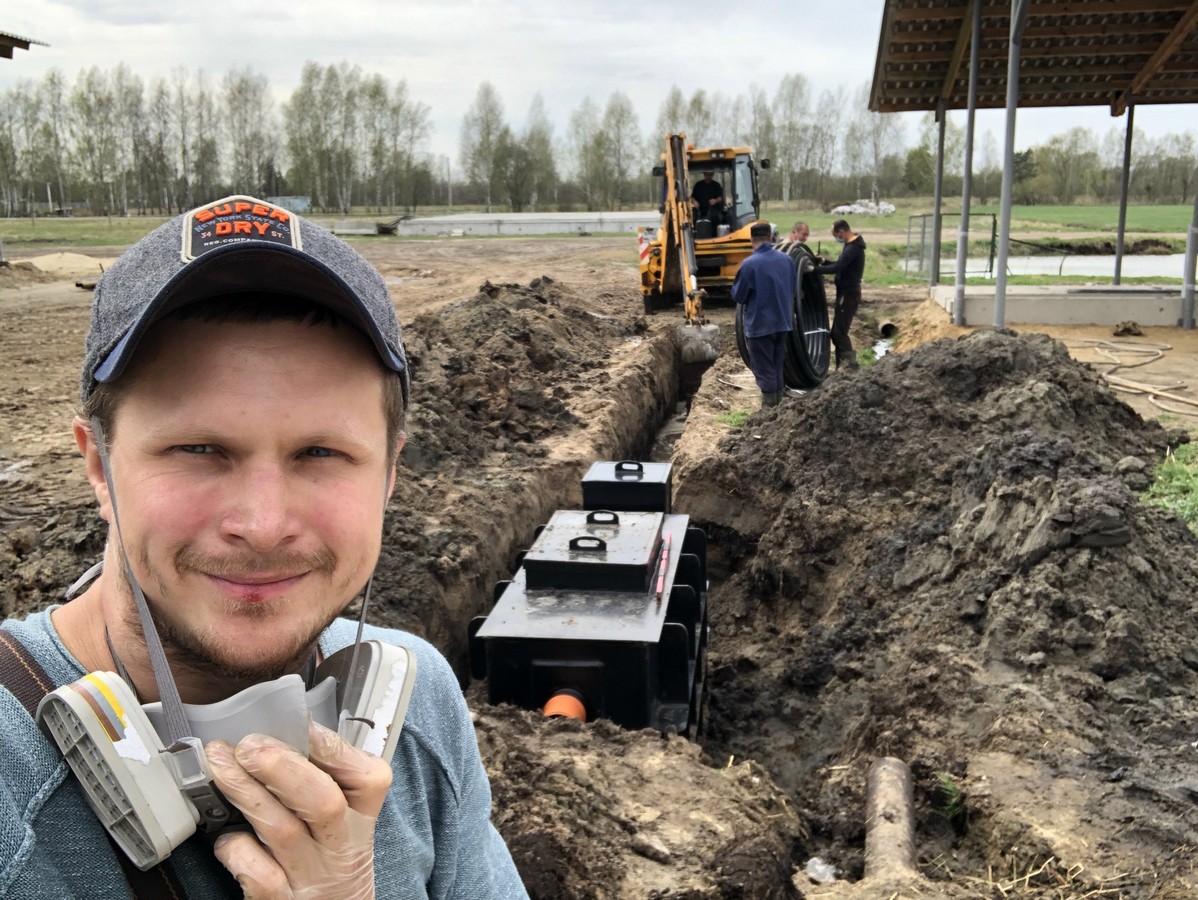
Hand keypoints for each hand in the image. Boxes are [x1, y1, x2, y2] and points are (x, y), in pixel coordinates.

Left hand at [207, 720, 392, 898]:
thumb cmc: (330, 863)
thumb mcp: (344, 824)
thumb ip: (323, 783)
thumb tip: (281, 736)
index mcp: (362, 818)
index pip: (365, 778)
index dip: (331, 747)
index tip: (298, 723)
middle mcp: (341, 847)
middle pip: (323, 802)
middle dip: (283, 767)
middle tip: (249, 745)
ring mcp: (312, 878)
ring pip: (282, 830)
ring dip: (246, 792)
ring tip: (219, 764)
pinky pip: (258, 874)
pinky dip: (238, 849)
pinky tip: (225, 837)